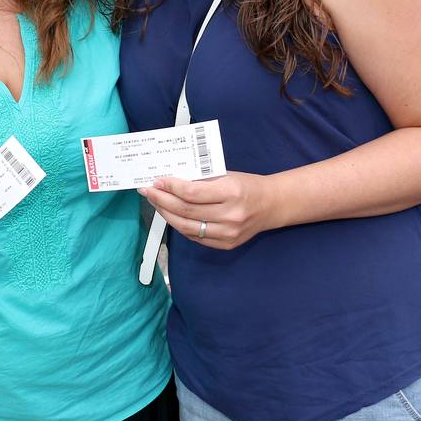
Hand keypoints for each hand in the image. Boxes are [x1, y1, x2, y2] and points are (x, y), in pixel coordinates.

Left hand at [139, 173, 278, 249]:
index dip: (170, 188)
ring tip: (156, 203)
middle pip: (185, 211)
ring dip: (166, 214)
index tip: (157, 182)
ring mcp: (227, 233)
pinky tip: (171, 215)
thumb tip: (170, 181)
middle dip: (162, 200)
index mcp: (231, 193)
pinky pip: (195, 236)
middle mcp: (230, 215)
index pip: (191, 193)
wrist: (272, 205)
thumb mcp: (226, 175)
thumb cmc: (248, 186)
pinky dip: (180, 226)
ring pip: (186, 227)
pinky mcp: (225, 244)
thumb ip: (200, 180)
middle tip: (148, 192)